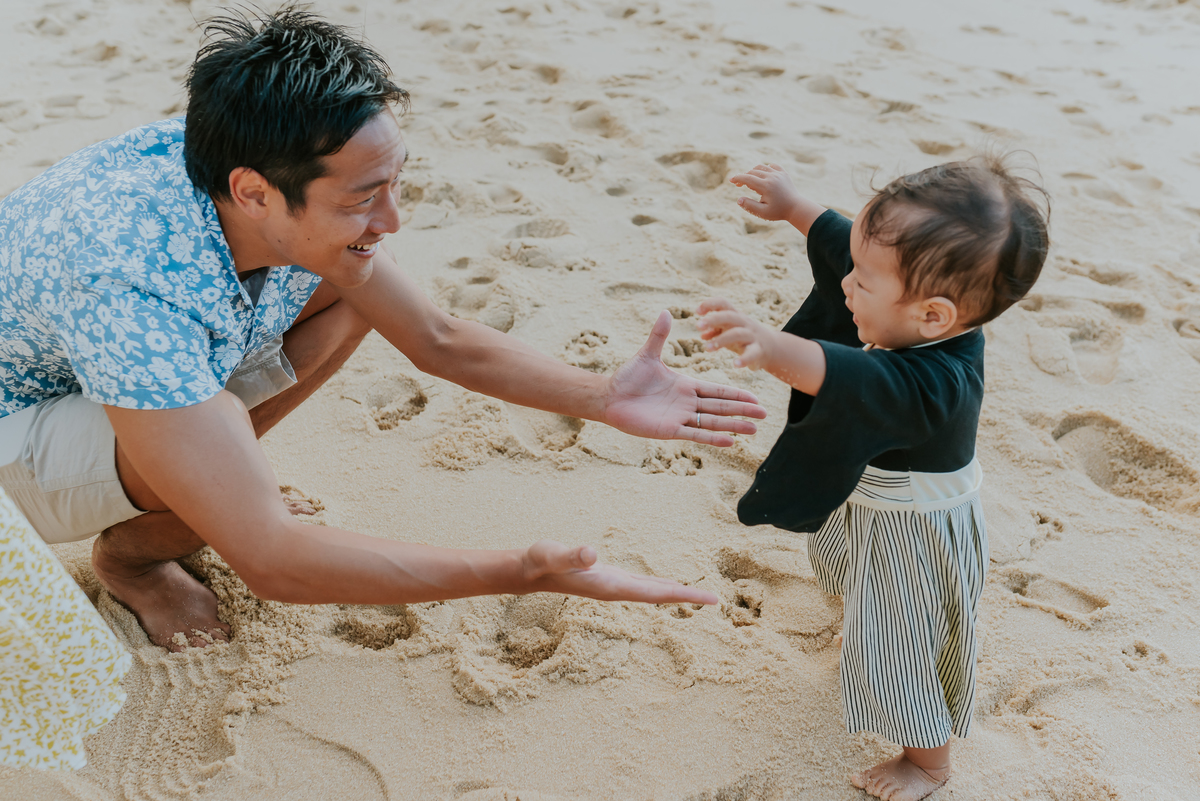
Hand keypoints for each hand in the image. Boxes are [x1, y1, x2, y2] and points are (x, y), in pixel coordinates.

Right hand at [522, 540, 718, 604]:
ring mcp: (613, 586)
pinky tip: (666, 585)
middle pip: (659, 596)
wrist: (528, 570)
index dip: (682, 595)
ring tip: (698, 595)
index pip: (655, 593)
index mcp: (611, 586)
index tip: (708, 600)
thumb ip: (572, 554)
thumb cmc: (540, 560)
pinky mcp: (609, 578)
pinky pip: (642, 585)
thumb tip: (591, 552)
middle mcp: (616, 590)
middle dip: (686, 597)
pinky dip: (660, 586)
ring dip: (675, 593)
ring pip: (652, 592)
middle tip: (715, 600)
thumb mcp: (554, 553)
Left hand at [601, 311, 765, 445]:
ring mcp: (679, 418)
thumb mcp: (647, 354)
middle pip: (720, 407)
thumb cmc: (627, 377)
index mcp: (685, 386)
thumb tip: (666, 312)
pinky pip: (694, 435)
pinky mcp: (669, 430)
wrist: (609, 397)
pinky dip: (712, 438)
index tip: (755, 397)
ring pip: (712, 422)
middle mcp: (686, 403)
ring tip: (754, 429)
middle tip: (764, 414)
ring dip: (733, 426)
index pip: (717, 390)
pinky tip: (730, 441)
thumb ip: (659, 336)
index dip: (736, 394)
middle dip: (743, 410)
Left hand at [696, 298, 777, 369]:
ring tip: (706, 348)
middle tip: (697, 325)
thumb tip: (702, 334)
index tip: (697, 311)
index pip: (724, 304)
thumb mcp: (730, 331)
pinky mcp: (759, 351)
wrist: (772, 347)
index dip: (710, 304)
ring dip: (721, 340)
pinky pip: (752, 354)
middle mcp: (744, 323)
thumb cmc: (744, 337)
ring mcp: (752, 336)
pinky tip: (735, 364)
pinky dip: (744, 359)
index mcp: (736, 316)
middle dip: (713, 319)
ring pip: (737, 334)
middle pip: (729, 316)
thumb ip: (716, 330)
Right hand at [729, 163, 801, 221]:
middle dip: (743, 177)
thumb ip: (749, 206)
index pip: (747, 178)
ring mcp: (778, 174)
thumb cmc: (778, 212)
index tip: (731, 180)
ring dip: (752, 172)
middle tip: (738, 185)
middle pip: (752, 172)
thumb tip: (738, 199)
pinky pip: (772, 165)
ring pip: (761, 167)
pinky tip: (763, 175)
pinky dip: (765, 168)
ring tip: (749, 181)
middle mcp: (772, 177)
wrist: (796, 208)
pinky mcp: (783, 173)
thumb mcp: (762, 213)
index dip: (737, 178)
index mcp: (766, 186)